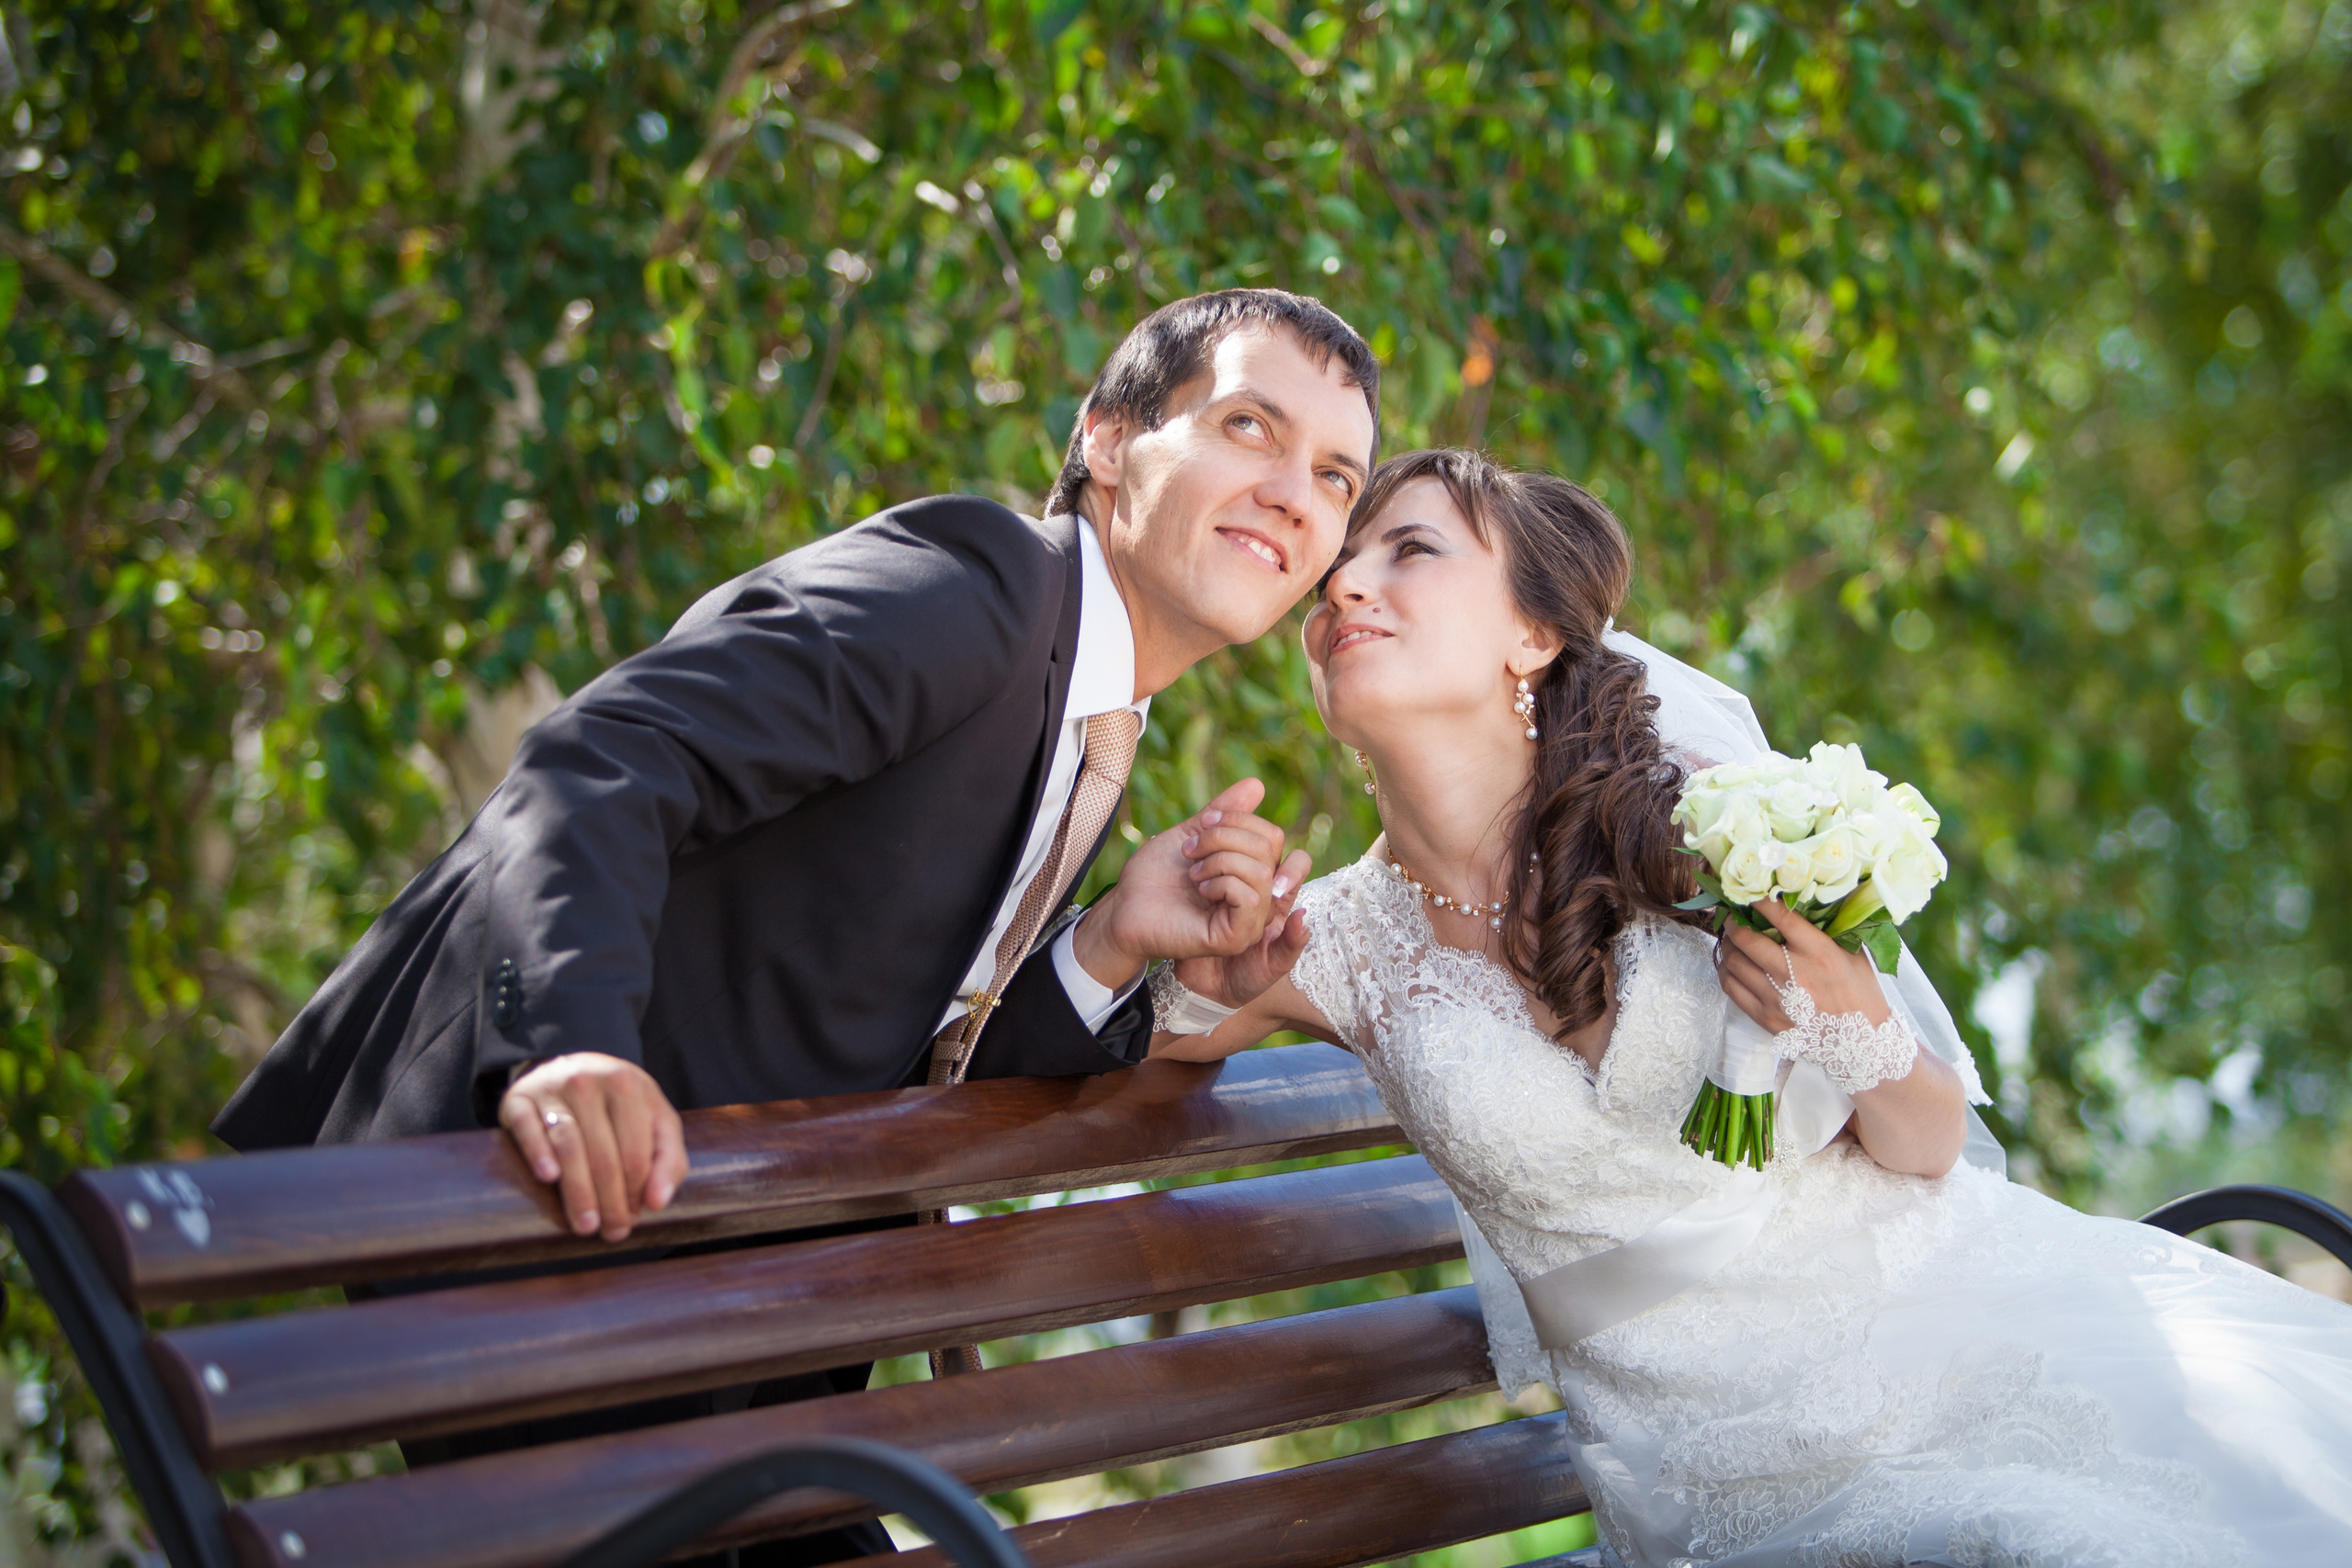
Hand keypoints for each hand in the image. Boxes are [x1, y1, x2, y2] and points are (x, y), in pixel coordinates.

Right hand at [498, 1052, 688, 1241]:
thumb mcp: (654, 1119)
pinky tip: (548, 1178)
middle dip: (611, 1201)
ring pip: (569, 1145)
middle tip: (612, 1231)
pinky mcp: (520, 1099)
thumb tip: (658, 1202)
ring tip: (585, 1224)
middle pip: (604, 1154)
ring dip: (578, 1190)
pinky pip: (528, 1128)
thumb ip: (668, 1158)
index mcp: (629, 1086)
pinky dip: (538, 1153)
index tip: (635, 1217)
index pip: (636, 1151)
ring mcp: (553, 1088)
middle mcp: (590, 1082)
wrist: (570, 1068)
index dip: (638, 1191)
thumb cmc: (618, 1104)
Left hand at [1073, 777, 1305, 990]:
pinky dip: (1222, 883)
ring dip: (1219, 860)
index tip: (1203, 823)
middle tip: (1190, 850)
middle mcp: (1258, 899)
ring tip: (1193, 872)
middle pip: (1269, 849)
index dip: (1239, 819)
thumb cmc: (1156, 874)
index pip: (1272, 836)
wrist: (1124, 906)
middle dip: (1224, 836)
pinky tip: (1201, 889)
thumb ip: (1225, 813)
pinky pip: (1250, 897)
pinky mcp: (1236, 938)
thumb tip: (1257, 784)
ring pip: (1262, 872)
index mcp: (1251, 874)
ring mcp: (1250, 922)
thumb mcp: (1194, 834)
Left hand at [1715, 895, 1892, 1035]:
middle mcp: (1793, 973)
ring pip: (1733, 962)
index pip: (1781, 917)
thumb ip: (1830, 931)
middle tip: (1734, 917)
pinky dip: (1725, 971)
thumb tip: (1806, 905)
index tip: (1752, 894)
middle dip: (1734, 923)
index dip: (1760, 900)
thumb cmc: (1861, 995)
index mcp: (1819, 953)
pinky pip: (1731, 987)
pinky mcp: (1765, 1017)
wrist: (1861, 1044)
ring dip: (1728, 946)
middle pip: (1747, 939)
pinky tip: (1730, 964)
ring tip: (1732, 939)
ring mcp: (1775, 997)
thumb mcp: (1854, 956)